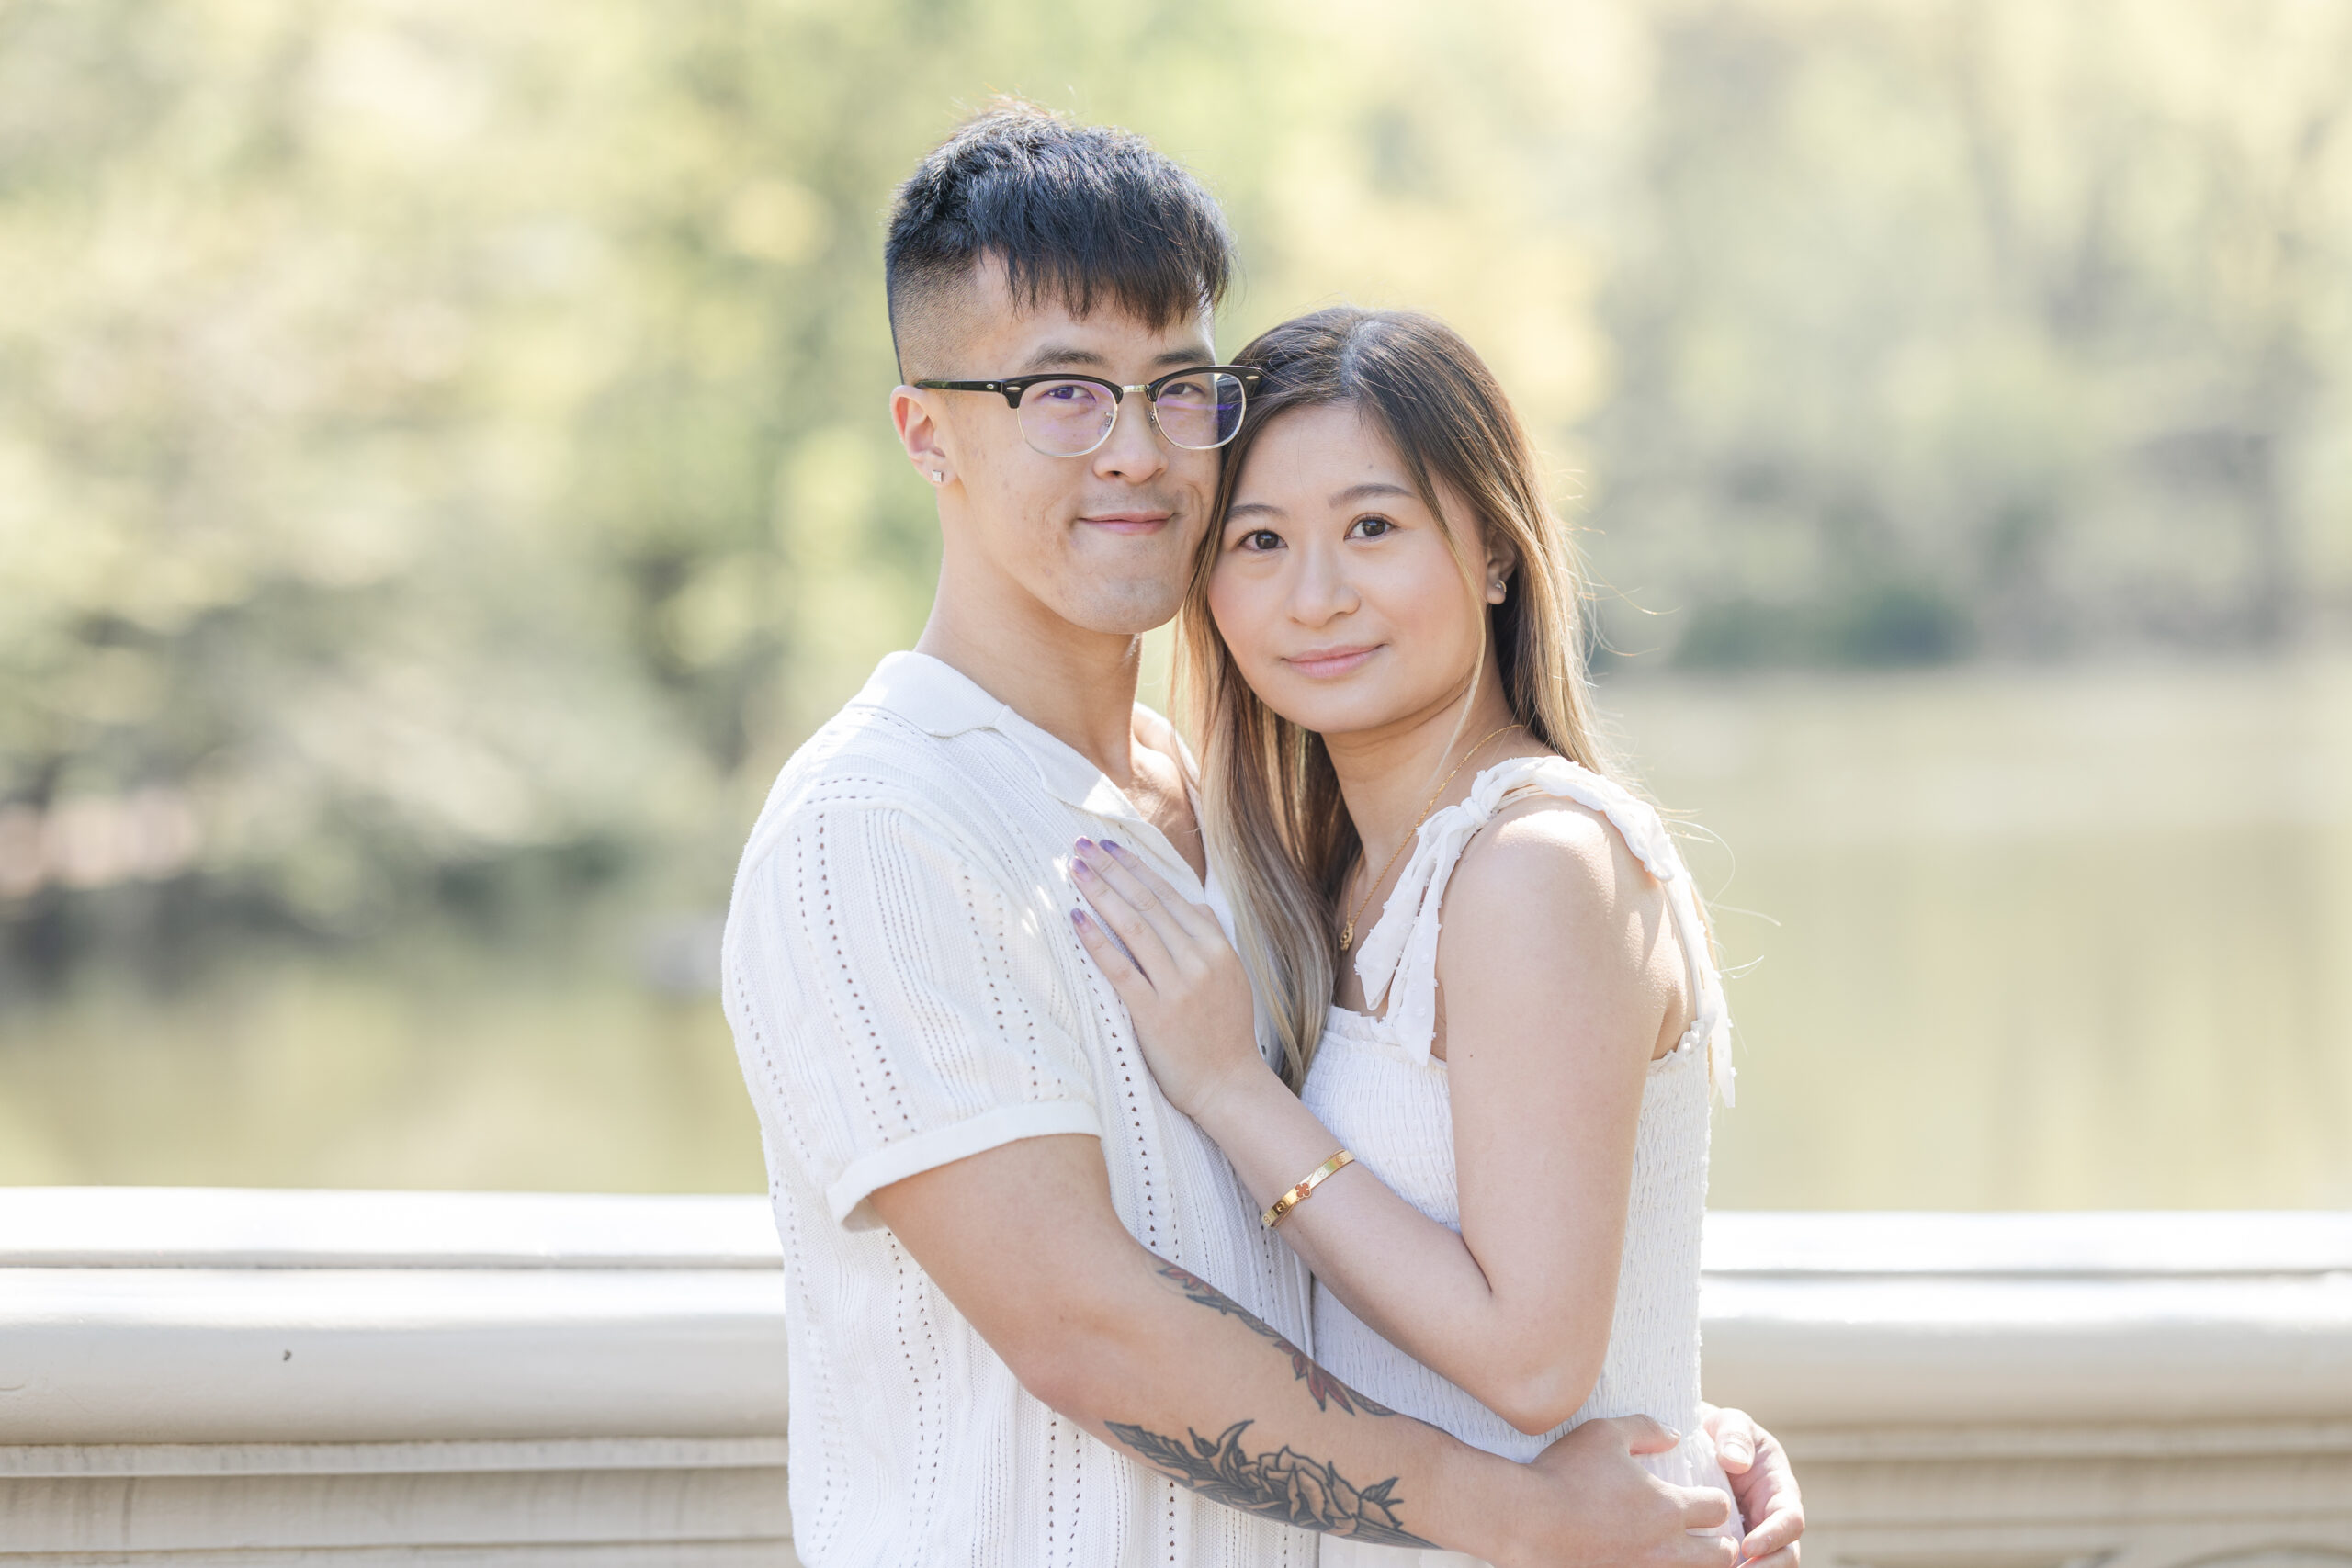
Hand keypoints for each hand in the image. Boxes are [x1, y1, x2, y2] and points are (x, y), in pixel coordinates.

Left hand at [1069, 837, 1268, 1118]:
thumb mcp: (1232, 976)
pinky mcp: (1154, 1015)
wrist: (1228, 1085)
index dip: (1136, 868)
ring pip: (1133, 928)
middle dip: (1111, 870)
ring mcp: (1177, 987)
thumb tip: (1194, 902)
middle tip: (1081, 846)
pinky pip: (1120, 970)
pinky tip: (1076, 918)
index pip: (1169, 896)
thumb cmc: (1225, 1031)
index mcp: (1216, 947)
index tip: (1109, 847)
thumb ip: (1212, 937)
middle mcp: (1198, 961)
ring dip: (1101, 893)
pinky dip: (1097, 941)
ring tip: (1074, 870)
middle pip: (1147, 904)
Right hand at [1501, 1415, 1734, 1567]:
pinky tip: (1648, 1560)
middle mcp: (1665, 1547)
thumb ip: (1645, 1429)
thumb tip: (1674, 1436)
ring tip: (1683, 1553)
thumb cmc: (1563, 1473)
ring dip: (1696, 1562)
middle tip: (1706, 1534)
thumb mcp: (1603, 1433)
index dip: (1716, 1500)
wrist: (1526, 1521)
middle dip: (1720, 1542)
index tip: (1702, 1497)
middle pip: (1721, 1554)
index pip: (1720, 1507)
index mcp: (1667, 1507)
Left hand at [1701, 1404, 1802, 1567]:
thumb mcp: (1729, 1422)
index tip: (1750, 1547)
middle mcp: (1771, 1517)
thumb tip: (1736, 1462)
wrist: (1693, 1438)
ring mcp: (1753, 1533)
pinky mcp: (1732, 1544)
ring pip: (1763, 1565)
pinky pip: (1735, 1563)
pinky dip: (1724, 1566)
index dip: (1775, 1536)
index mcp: (1779, 1489)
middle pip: (1785, 1555)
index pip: (1791, 1520)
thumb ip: (1735, 1435)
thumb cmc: (1717, 1430)